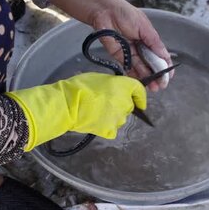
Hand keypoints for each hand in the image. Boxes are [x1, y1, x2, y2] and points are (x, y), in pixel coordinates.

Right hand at [6, 73, 146, 150]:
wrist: (67, 104)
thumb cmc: (80, 87)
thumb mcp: (99, 78)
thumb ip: (113, 84)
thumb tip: (116, 90)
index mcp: (123, 86)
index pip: (139, 90)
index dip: (141, 96)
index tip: (141, 102)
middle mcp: (125, 103)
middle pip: (129, 106)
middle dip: (121, 105)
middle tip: (106, 102)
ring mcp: (118, 119)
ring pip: (121, 118)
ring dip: (114, 115)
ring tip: (97, 112)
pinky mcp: (110, 130)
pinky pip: (112, 129)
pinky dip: (106, 127)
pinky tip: (95, 122)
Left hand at [87, 1, 173, 91]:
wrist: (104, 12)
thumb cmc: (125, 14)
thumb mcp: (145, 27)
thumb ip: (154, 43)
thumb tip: (165, 56)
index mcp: (149, 38)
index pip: (159, 54)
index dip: (165, 64)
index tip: (169, 75)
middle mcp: (141, 46)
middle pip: (150, 63)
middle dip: (156, 74)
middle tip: (161, 85)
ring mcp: (130, 52)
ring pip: (141, 67)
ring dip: (147, 77)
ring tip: (153, 87)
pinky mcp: (119, 56)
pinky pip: (128, 68)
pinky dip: (134, 75)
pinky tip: (141, 82)